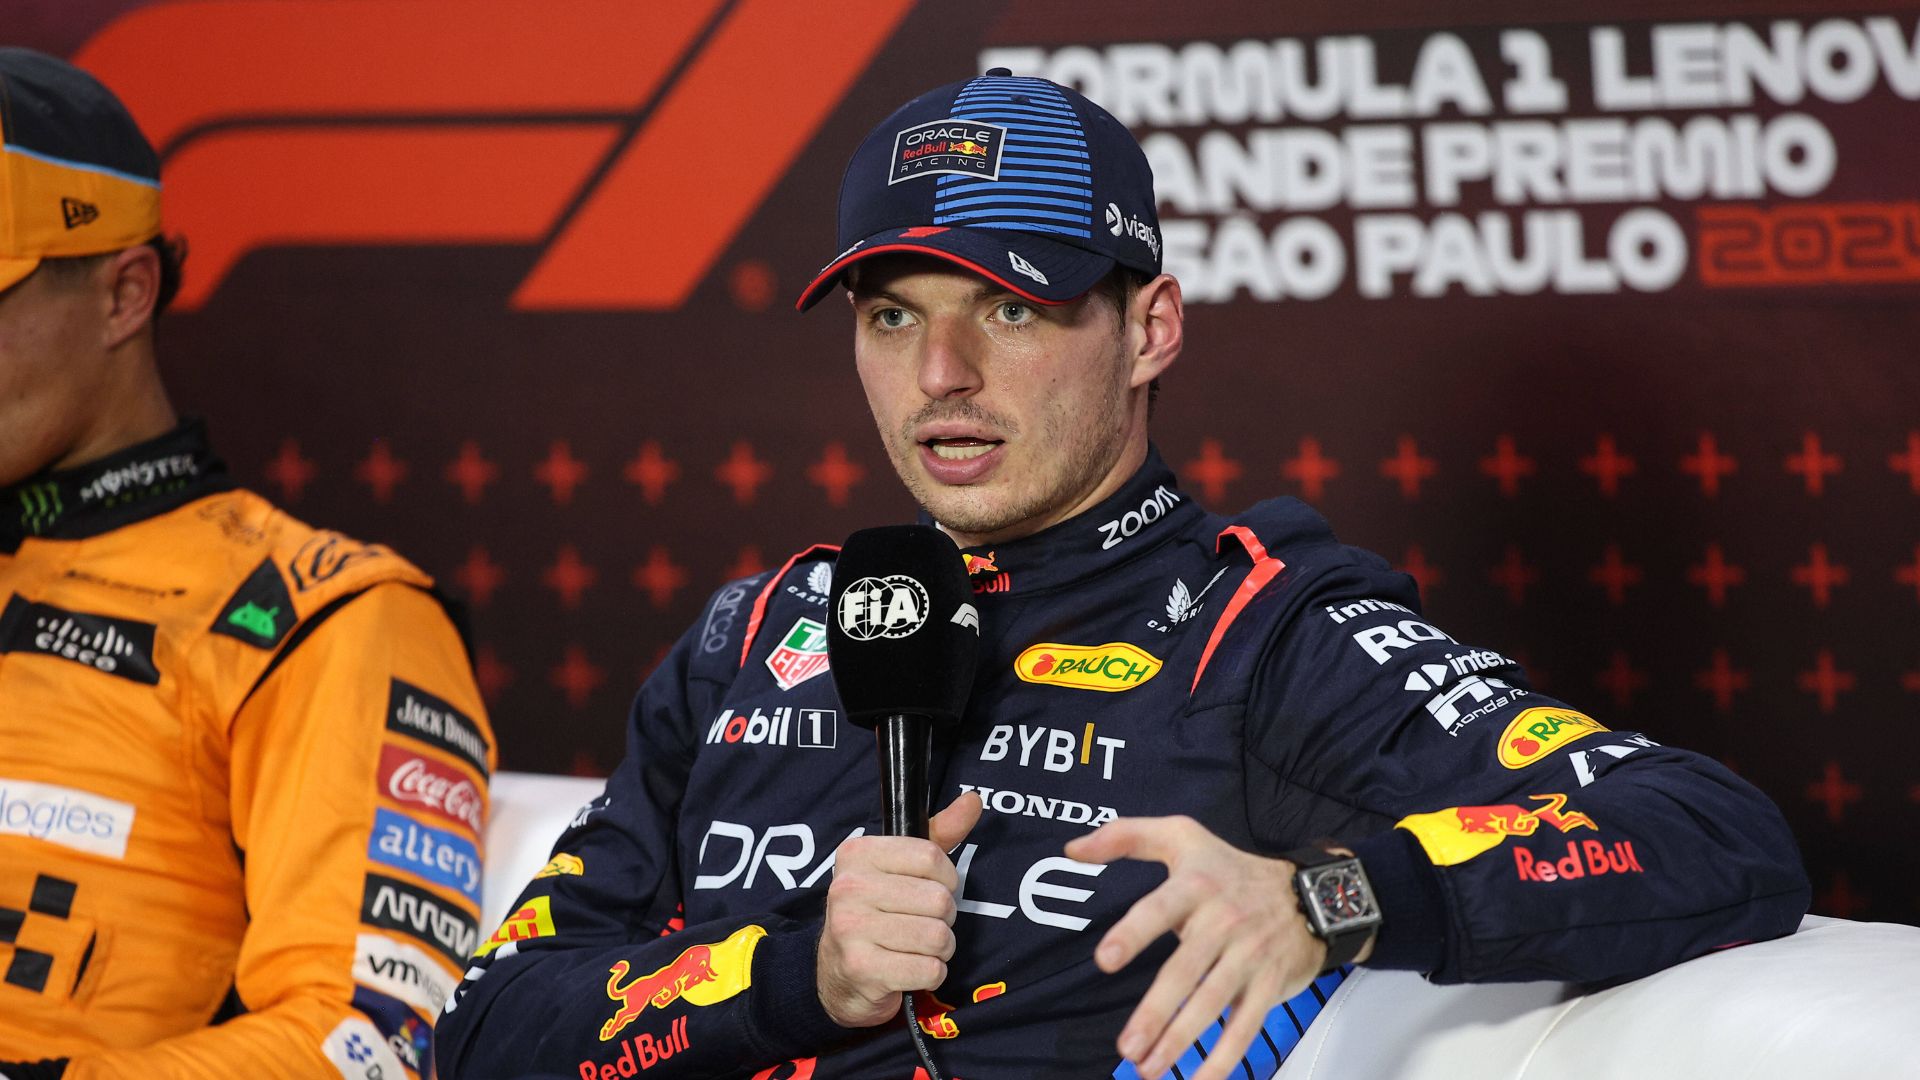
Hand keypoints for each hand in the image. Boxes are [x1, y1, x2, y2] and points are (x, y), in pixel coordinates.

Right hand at [816, 792, 982, 1026]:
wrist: (837, 975)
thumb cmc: (878, 913)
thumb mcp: (902, 868)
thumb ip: (939, 834)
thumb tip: (973, 800)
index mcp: (858, 853)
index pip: (932, 857)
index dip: (946, 878)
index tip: (933, 888)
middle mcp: (848, 887)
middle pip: (939, 899)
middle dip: (945, 918)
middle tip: (922, 924)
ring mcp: (851, 929)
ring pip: (937, 936)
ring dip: (940, 949)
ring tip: (919, 948)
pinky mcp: (862, 969)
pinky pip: (929, 970)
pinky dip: (931, 974)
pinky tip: (911, 970)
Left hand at [1066, 816, 1360, 1079]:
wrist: (1313, 894)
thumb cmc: (1232, 868)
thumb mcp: (1181, 836)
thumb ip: (1124, 838)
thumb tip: (1072, 849)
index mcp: (1195, 885)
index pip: (1159, 909)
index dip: (1133, 933)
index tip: (1105, 959)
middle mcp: (1223, 921)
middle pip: (1184, 970)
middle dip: (1155, 1012)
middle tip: (1127, 1046)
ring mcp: (1249, 955)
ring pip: (1212, 1002)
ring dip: (1179, 1040)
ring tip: (1148, 1067)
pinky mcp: (1269, 984)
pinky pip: (1246, 1024)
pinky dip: (1225, 1056)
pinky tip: (1201, 1079)